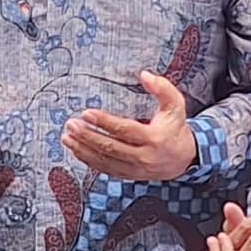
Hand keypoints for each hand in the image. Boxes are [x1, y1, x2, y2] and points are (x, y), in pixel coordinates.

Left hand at [62, 70, 197, 180]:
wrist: (184, 159)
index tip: (87, 113)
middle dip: (87, 136)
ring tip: (67, 137)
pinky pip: (105, 169)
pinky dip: (88, 160)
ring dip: (83, 149)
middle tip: (71, 125)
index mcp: (154, 138)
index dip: (105, 122)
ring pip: (104, 161)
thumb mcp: (175, 105)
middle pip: (110, 147)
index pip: (125, 130)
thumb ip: (162, 88)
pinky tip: (76, 150)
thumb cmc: (175, 128)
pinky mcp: (128, 175)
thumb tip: (145, 75)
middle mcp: (143, 156)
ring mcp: (135, 168)